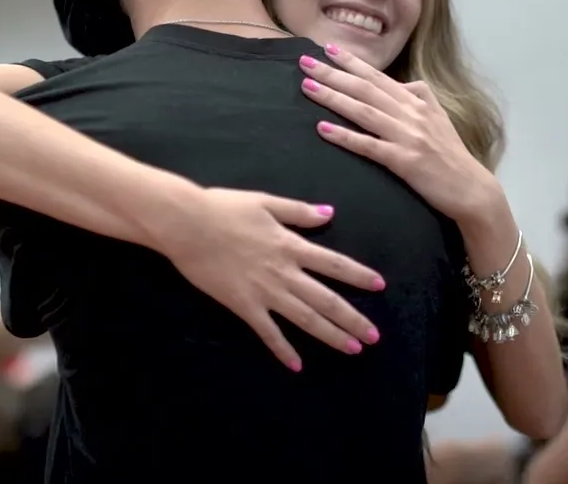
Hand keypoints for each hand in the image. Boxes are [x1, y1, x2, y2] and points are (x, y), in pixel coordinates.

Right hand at [156, 187, 386, 371]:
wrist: (187, 224)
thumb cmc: (224, 207)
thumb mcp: (265, 202)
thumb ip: (298, 211)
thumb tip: (330, 214)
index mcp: (290, 245)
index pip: (333, 263)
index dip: (358, 275)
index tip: (380, 285)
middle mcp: (284, 272)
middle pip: (326, 299)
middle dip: (352, 318)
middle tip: (374, 336)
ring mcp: (264, 292)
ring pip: (305, 318)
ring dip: (330, 335)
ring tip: (352, 349)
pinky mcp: (243, 306)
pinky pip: (267, 332)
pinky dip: (283, 350)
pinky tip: (297, 366)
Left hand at [298, 44, 492, 220]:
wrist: (472, 188)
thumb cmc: (452, 155)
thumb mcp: (439, 118)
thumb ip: (419, 98)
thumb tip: (402, 84)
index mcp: (418, 102)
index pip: (379, 77)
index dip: (352, 62)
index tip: (328, 48)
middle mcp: (411, 114)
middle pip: (365, 89)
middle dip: (333, 73)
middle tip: (305, 61)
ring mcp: (408, 137)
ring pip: (364, 112)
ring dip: (333, 97)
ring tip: (308, 87)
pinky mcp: (405, 161)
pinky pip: (370, 146)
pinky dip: (345, 136)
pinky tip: (323, 129)